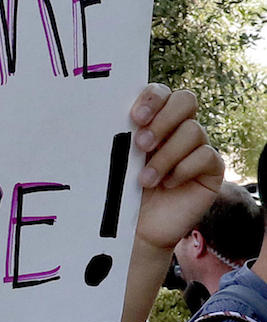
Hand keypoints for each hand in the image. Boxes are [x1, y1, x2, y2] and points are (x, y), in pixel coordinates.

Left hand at [130, 84, 223, 251]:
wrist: (132, 229)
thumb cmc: (119, 191)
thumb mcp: (114, 160)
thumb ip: (119, 136)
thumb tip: (110, 116)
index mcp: (152, 120)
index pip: (161, 92)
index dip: (152, 98)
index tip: (134, 118)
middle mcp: (177, 129)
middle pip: (186, 100)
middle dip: (163, 119)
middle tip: (141, 144)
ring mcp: (196, 148)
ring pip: (194, 130)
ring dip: (166, 155)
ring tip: (145, 179)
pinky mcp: (210, 170)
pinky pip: (207, 156)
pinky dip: (184, 169)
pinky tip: (167, 185)